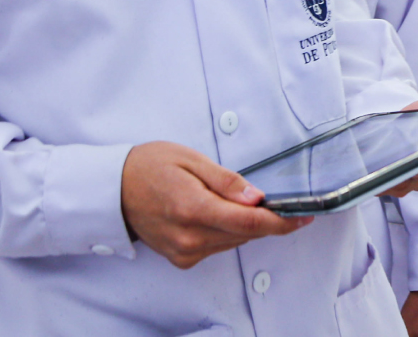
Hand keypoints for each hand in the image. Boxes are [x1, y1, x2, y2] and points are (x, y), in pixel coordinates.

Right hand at [121, 141, 310, 268]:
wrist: (114, 189)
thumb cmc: (149, 166)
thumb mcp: (190, 159)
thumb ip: (226, 181)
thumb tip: (257, 198)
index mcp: (193, 208)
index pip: (250, 222)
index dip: (281, 221)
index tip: (303, 216)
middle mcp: (189, 237)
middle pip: (246, 233)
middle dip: (265, 218)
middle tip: (274, 200)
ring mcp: (184, 252)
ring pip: (234, 242)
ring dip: (245, 224)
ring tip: (234, 201)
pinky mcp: (181, 259)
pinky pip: (218, 248)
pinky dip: (226, 232)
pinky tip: (215, 213)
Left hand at [386, 73, 417, 196]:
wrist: (408, 118)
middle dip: (409, 178)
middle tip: (402, 169)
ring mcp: (408, 180)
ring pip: (399, 186)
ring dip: (391, 178)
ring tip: (382, 167)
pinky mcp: (389, 180)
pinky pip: (383, 187)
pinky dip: (377, 181)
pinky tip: (370, 172)